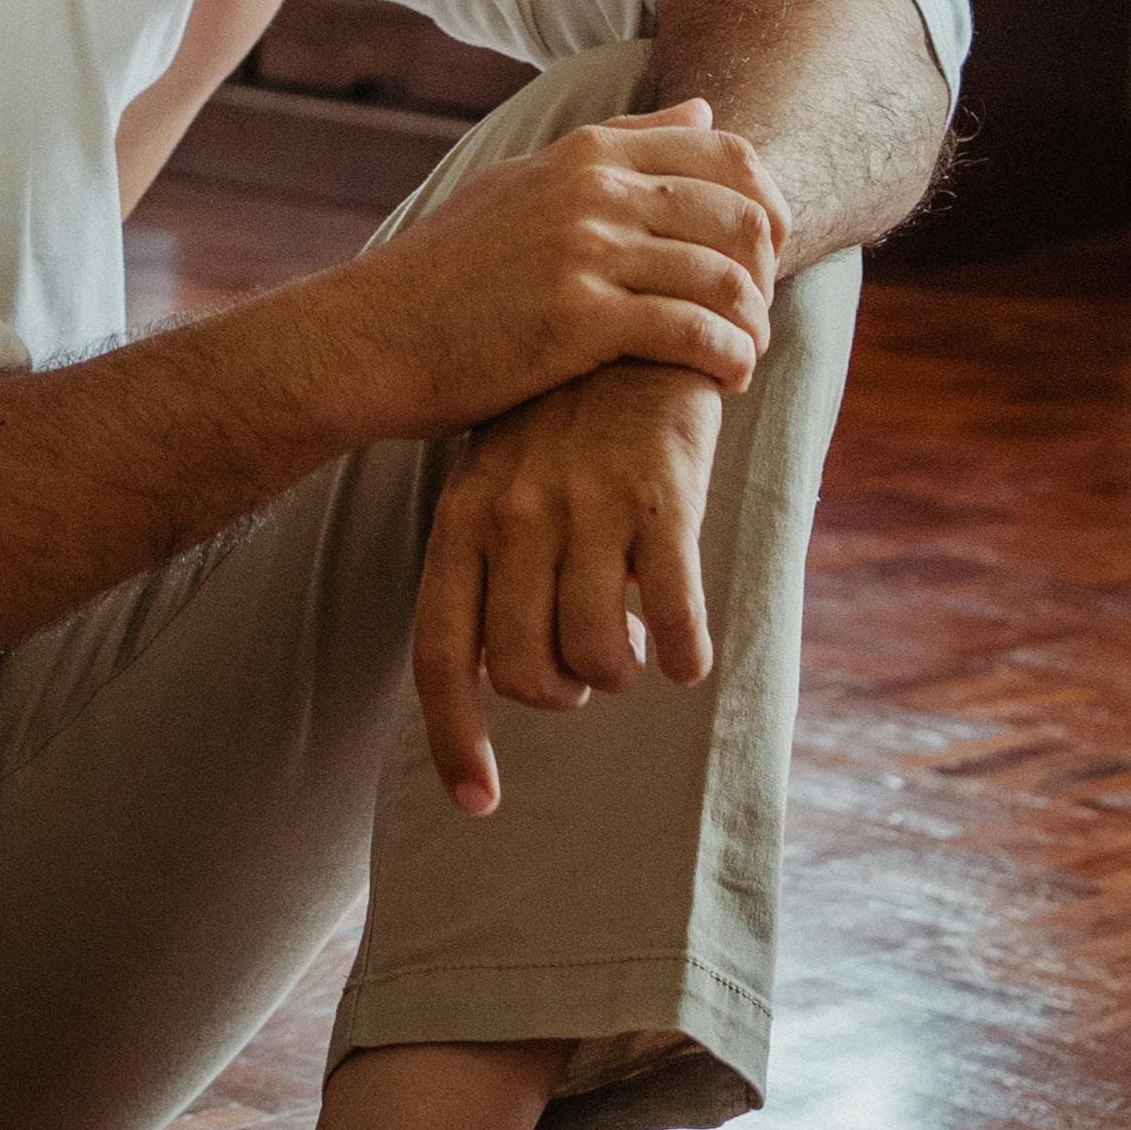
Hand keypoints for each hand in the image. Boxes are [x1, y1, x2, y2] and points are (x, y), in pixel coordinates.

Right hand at [335, 102, 786, 440]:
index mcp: (585, 154)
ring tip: (746, 355)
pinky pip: (692, 331)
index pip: (724, 151)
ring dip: (754, 324)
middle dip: (768, 270)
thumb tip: (703, 107)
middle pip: (739, 213)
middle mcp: (593, 191)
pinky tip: (726, 379)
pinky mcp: (579, 320)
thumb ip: (619, 144)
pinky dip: (727, 358)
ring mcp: (587, 252)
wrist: (372, 336)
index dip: (766, 203)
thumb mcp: (527, 184)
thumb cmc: (448, 271)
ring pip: (724, 277)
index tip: (764, 253)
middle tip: (758, 312)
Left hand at [412, 363, 724, 815]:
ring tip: (634, 643)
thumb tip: (492, 677)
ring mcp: (587, 507)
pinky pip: (671, 619)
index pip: (443, 653)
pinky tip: (687, 649)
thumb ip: (485, 568)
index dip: (455, 738)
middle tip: (588, 667)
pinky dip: (683, 654)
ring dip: (620, 671)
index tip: (479, 804)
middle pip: (525, 672)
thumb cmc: (561, 422)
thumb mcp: (496, 479)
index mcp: (464, 516)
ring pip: (597, 656)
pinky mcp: (662, 500)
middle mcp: (516, 516)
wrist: (637, 325)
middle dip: (561, 694)